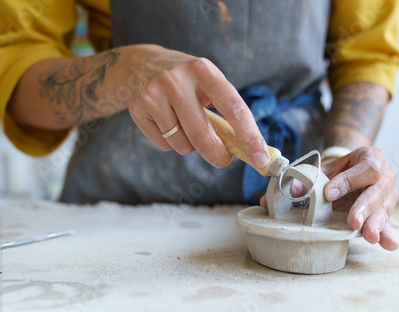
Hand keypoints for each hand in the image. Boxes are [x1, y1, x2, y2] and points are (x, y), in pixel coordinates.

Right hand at [125, 45, 269, 168]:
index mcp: (204, 71)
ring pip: (183, 145)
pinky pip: (164, 145)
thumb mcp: (207, 83)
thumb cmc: (186, 81)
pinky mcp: (137, 108)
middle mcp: (177, 80)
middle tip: (223, 160)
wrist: (139, 65)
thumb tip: (250, 149)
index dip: (250, 137)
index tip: (261, 159)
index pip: (234, 108)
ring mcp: (154, 94)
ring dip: (190, 146)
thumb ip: (226, 111)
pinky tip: (166, 123)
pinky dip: (171, 143)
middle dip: (218, 156)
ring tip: (185, 125)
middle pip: (203, 137)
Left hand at [260, 146, 397, 250]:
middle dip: (364, 207)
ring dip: (375, 224)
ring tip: (368, 236)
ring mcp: (388, 194)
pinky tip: (388, 245)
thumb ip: (300, 181)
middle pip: (378, 191)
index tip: (329, 193)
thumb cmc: (338, 170)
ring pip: (384, 209)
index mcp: (370, 157)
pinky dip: (387, 234)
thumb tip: (269, 200)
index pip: (366, 168)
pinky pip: (388, 223)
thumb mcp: (322, 170)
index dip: (348, 181)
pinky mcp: (385, 211)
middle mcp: (385, 175)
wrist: (354, 168)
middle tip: (352, 222)